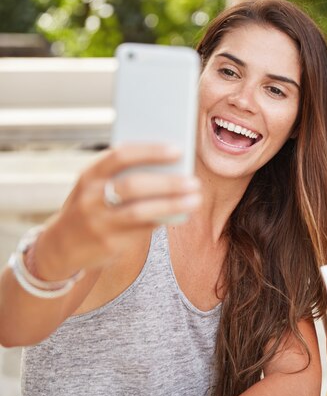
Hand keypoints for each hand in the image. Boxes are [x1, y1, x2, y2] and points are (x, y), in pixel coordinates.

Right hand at [32, 144, 201, 279]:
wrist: (62, 245)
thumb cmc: (92, 204)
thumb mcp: (97, 185)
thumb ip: (125, 174)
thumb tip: (172, 166)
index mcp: (90, 175)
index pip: (121, 156)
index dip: (151, 151)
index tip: (178, 150)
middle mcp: (91, 198)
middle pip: (134, 185)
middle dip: (168, 183)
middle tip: (194, 181)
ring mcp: (100, 223)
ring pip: (141, 211)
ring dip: (173, 205)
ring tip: (196, 199)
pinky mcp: (110, 244)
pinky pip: (143, 230)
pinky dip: (164, 219)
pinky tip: (182, 213)